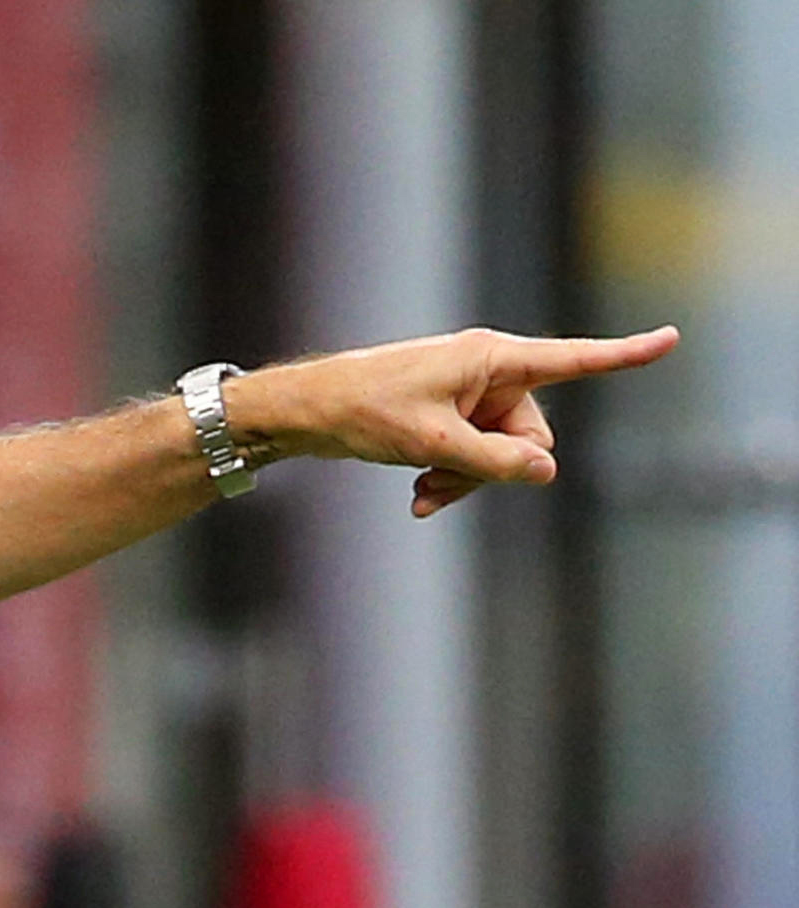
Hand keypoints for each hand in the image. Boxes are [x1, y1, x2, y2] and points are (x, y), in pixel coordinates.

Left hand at [231, 325, 679, 518]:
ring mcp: (469, 395)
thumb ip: (493, 462)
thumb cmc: (364, 411)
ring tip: (421, 495)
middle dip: (496, 469)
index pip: (572, 358)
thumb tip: (546, 472)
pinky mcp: (450, 416)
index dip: (624, 354)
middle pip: (530, 435)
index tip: (671, 338)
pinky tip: (418, 497)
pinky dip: (451, 476)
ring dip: (467, 480)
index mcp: (492, 359)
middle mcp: (488, 371)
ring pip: (499, 454)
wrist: (306, 411)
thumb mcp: (432, 444)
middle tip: (440, 485)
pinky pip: (473, 455)